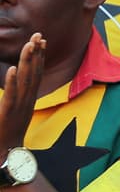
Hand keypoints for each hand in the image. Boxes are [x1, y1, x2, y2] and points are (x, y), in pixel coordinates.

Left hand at [0, 32, 43, 150]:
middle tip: (39, 35)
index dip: (39, 57)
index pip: (37, 74)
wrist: (5, 156)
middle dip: (36, 53)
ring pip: (26, 80)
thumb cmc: (6, 135)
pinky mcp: (7, 113)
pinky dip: (13, 81)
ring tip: (29, 45)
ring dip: (28, 62)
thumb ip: (14, 98)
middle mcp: (27, 101)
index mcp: (28, 100)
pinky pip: (12, 95)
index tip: (42, 41)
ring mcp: (19, 107)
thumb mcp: (12, 113)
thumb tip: (15, 82)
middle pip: (34, 73)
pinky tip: (14, 69)